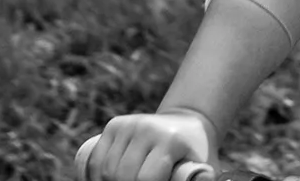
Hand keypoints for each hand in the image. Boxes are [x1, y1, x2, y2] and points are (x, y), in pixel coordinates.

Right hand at [76, 109, 217, 180]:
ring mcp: (129, 124)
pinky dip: (96, 176)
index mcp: (171, 140)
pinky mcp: (115, 125)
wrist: (187, 124)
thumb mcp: (203, 168)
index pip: (146, 178)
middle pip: (123, 175)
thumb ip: (200, 179)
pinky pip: (96, 159)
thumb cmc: (195, 155)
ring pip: (106, 170)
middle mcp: (147, 128)